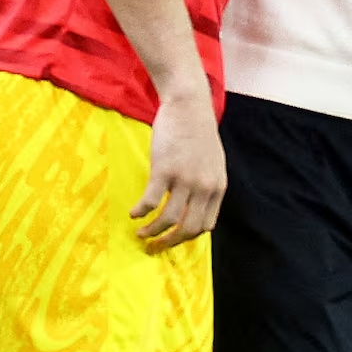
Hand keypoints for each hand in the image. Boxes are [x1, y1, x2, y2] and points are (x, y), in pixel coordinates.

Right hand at [131, 84, 225, 250]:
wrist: (188, 104)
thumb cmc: (197, 130)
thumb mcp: (213, 161)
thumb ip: (207, 184)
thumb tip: (194, 205)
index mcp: (217, 187)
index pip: (206, 225)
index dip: (188, 236)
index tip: (174, 238)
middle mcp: (204, 187)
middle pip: (189, 229)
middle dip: (170, 242)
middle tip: (155, 247)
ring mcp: (185, 179)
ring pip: (169, 219)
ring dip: (153, 232)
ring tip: (141, 234)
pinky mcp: (164, 170)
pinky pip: (151, 201)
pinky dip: (141, 212)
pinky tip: (133, 213)